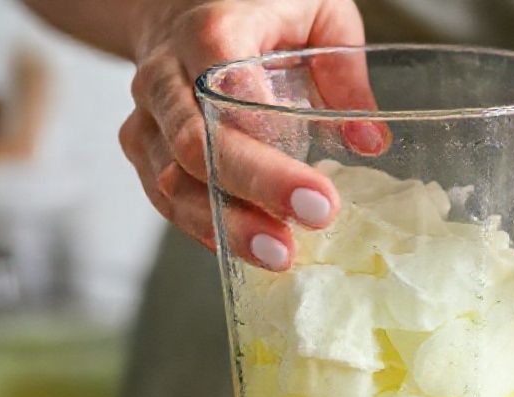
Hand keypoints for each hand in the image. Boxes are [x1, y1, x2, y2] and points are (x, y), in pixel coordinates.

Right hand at [120, 0, 384, 269]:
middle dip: (252, 193)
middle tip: (302, 231)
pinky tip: (242, 248)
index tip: (317, 194)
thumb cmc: (257, 8)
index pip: (229, 94)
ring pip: (172, 179)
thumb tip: (371, 142)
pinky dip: (202, 226)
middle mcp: (167, 73)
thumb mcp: (317, 13)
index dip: (269, 148)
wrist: (178, 2)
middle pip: (196, 145)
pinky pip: (163, 195)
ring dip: (224, 224)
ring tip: (277, 255)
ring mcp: (148, 113)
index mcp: (212, 31)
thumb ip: (344, 71)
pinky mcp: (143, 145)